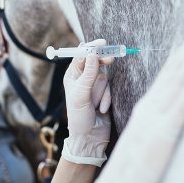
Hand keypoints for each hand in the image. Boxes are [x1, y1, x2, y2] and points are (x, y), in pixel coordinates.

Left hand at [62, 39, 113, 165]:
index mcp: (72, 76)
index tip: (102, 44)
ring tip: (96, 105)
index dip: (91, 48)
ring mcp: (94, 86)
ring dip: (102, 92)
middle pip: (95, 62)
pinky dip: (107, 99)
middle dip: (102, 63)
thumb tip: (93, 54)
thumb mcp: (81, 95)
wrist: (90, 138)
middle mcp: (82, 79)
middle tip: (111, 58)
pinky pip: (110, 89)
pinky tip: (101, 110)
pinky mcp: (104, 94)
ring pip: (105, 77)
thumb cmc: (79, 118)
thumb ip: (88, 74)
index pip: (81, 56)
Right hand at [69, 16, 183, 182]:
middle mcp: (151, 110)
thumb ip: (163, 127)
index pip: (171, 74)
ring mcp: (155, 121)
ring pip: (178, 81)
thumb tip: (181, 117)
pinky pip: (180, 108)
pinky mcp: (161, 138)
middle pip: (176, 69)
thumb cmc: (132, 177)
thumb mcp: (149, 145)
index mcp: (150, 110)